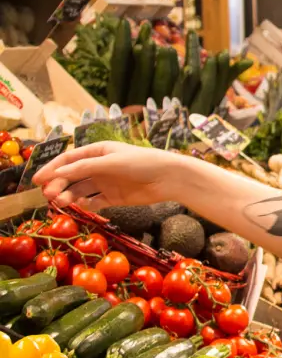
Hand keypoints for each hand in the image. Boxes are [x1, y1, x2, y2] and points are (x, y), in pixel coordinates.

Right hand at [32, 141, 182, 209]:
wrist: (168, 178)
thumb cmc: (141, 162)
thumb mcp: (111, 162)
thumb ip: (84, 168)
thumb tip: (58, 173)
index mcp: (98, 151)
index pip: (69, 159)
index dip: (52, 168)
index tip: (37, 180)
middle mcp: (99, 166)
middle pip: (72, 176)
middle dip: (58, 184)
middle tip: (48, 195)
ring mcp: (106, 182)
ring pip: (80, 190)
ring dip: (69, 196)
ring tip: (62, 203)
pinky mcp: (114, 197)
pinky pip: (94, 201)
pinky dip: (85, 204)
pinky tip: (81, 206)